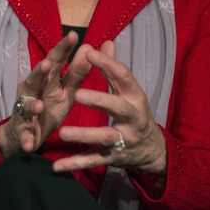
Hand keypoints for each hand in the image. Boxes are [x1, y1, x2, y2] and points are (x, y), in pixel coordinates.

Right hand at [0, 31, 92, 156]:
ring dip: (32, 105)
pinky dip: (26, 139)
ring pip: (26, 105)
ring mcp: (25, 111)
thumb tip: (89, 46)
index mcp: (46, 81)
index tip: (73, 35)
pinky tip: (29, 145)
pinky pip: (24, 135)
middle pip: (35, 79)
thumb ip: (76, 71)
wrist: (25, 134)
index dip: (62, 49)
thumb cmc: (47, 107)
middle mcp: (32, 92)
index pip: (54, 61)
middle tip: (48, 64)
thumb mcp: (65, 90)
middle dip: (40, 72)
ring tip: (39, 106)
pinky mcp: (22, 130)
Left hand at [54, 41, 166, 174]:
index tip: (90, 52)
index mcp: (135, 98)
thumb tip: (105, 42)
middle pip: (118, 108)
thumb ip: (113, 70)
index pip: (124, 78)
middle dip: (100, 101)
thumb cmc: (133, 112)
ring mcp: (124, 140)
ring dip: (84, 135)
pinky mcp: (113, 158)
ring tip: (62, 132)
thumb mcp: (128, 92)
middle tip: (77, 94)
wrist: (152, 150)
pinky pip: (93, 160)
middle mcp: (133, 118)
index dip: (108, 65)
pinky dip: (75, 164)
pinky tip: (57, 167)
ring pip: (105, 137)